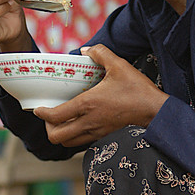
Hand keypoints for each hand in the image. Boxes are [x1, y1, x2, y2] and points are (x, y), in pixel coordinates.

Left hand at [34, 44, 168, 146]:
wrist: (156, 112)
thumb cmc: (138, 90)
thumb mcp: (119, 65)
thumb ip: (100, 53)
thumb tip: (86, 50)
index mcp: (87, 105)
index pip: (55, 116)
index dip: (42, 114)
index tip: (39, 108)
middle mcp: (89, 122)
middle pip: (56, 138)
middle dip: (49, 128)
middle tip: (51, 116)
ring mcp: (97, 133)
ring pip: (68, 144)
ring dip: (62, 134)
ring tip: (64, 121)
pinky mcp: (106, 138)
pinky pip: (83, 143)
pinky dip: (76, 136)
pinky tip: (81, 124)